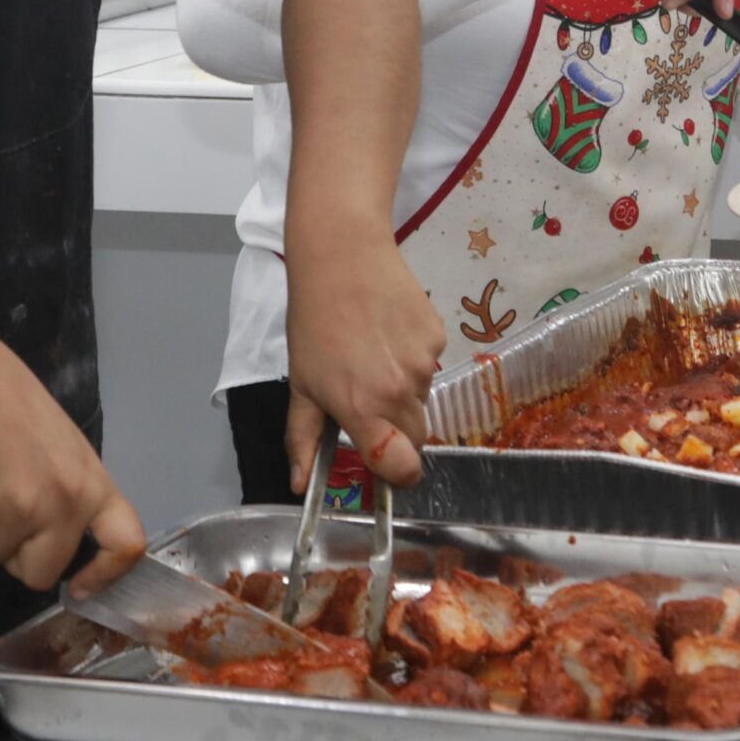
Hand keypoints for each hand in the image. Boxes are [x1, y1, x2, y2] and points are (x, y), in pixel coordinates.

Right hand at [0, 328, 145, 597]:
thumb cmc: (15, 407)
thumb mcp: (66, 448)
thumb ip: (72, 495)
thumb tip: (63, 542)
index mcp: (91, 486)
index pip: (124, 544)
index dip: (107, 575)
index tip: (82, 586)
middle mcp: (59, 505)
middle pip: (40, 573)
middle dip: (20, 556)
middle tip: (7, 512)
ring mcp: (14, 511)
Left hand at [284, 227, 444, 493]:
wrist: (342, 255)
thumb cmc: (313, 321)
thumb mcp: (301, 384)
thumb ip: (303, 439)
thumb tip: (301, 485)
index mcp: (363, 409)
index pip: (402, 466)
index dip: (399, 474)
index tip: (389, 466)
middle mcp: (400, 391)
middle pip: (416, 436)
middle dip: (396, 429)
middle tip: (368, 398)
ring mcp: (424, 362)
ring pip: (422, 397)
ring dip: (403, 389)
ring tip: (373, 353)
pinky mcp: (439, 335)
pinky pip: (430, 364)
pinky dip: (413, 358)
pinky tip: (389, 332)